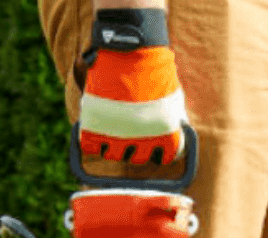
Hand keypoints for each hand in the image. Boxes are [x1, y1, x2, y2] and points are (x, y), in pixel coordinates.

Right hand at [78, 10, 187, 165]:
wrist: (129, 49)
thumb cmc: (154, 69)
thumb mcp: (173, 97)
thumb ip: (174, 118)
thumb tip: (178, 130)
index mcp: (166, 136)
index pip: (164, 157)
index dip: (158, 150)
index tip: (154, 143)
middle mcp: (143, 142)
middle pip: (137, 158)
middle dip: (134, 146)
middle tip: (130, 130)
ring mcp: (117, 135)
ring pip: (113, 155)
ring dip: (112, 144)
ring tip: (112, 127)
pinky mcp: (94, 126)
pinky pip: (89, 147)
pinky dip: (90, 141)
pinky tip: (95, 128)